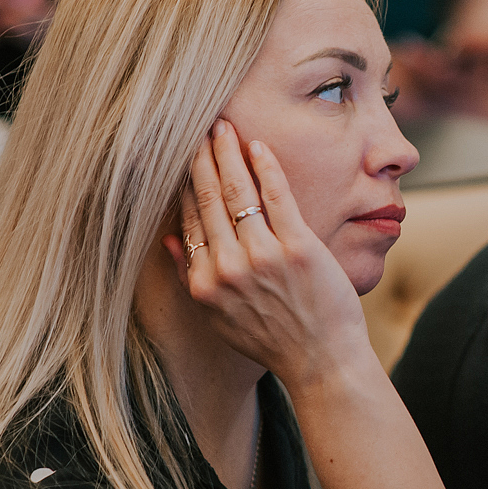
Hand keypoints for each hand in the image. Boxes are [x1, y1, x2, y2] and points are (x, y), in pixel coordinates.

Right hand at [164, 119, 373, 386]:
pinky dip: (266, 167)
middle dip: (201, 158)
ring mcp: (264, 256)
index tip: (182, 156)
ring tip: (222, 127)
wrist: (321, 362)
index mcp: (205, 283)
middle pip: (208, 198)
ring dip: (228, 154)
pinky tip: (258, 146)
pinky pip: (277, 197)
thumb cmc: (273, 340)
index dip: (184, 183)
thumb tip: (166, 239)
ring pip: (239, 192)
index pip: (190, 218)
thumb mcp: (220, 318)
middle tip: (198, 126)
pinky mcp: (299, 248)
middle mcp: (229, 267)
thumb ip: (191, 276)